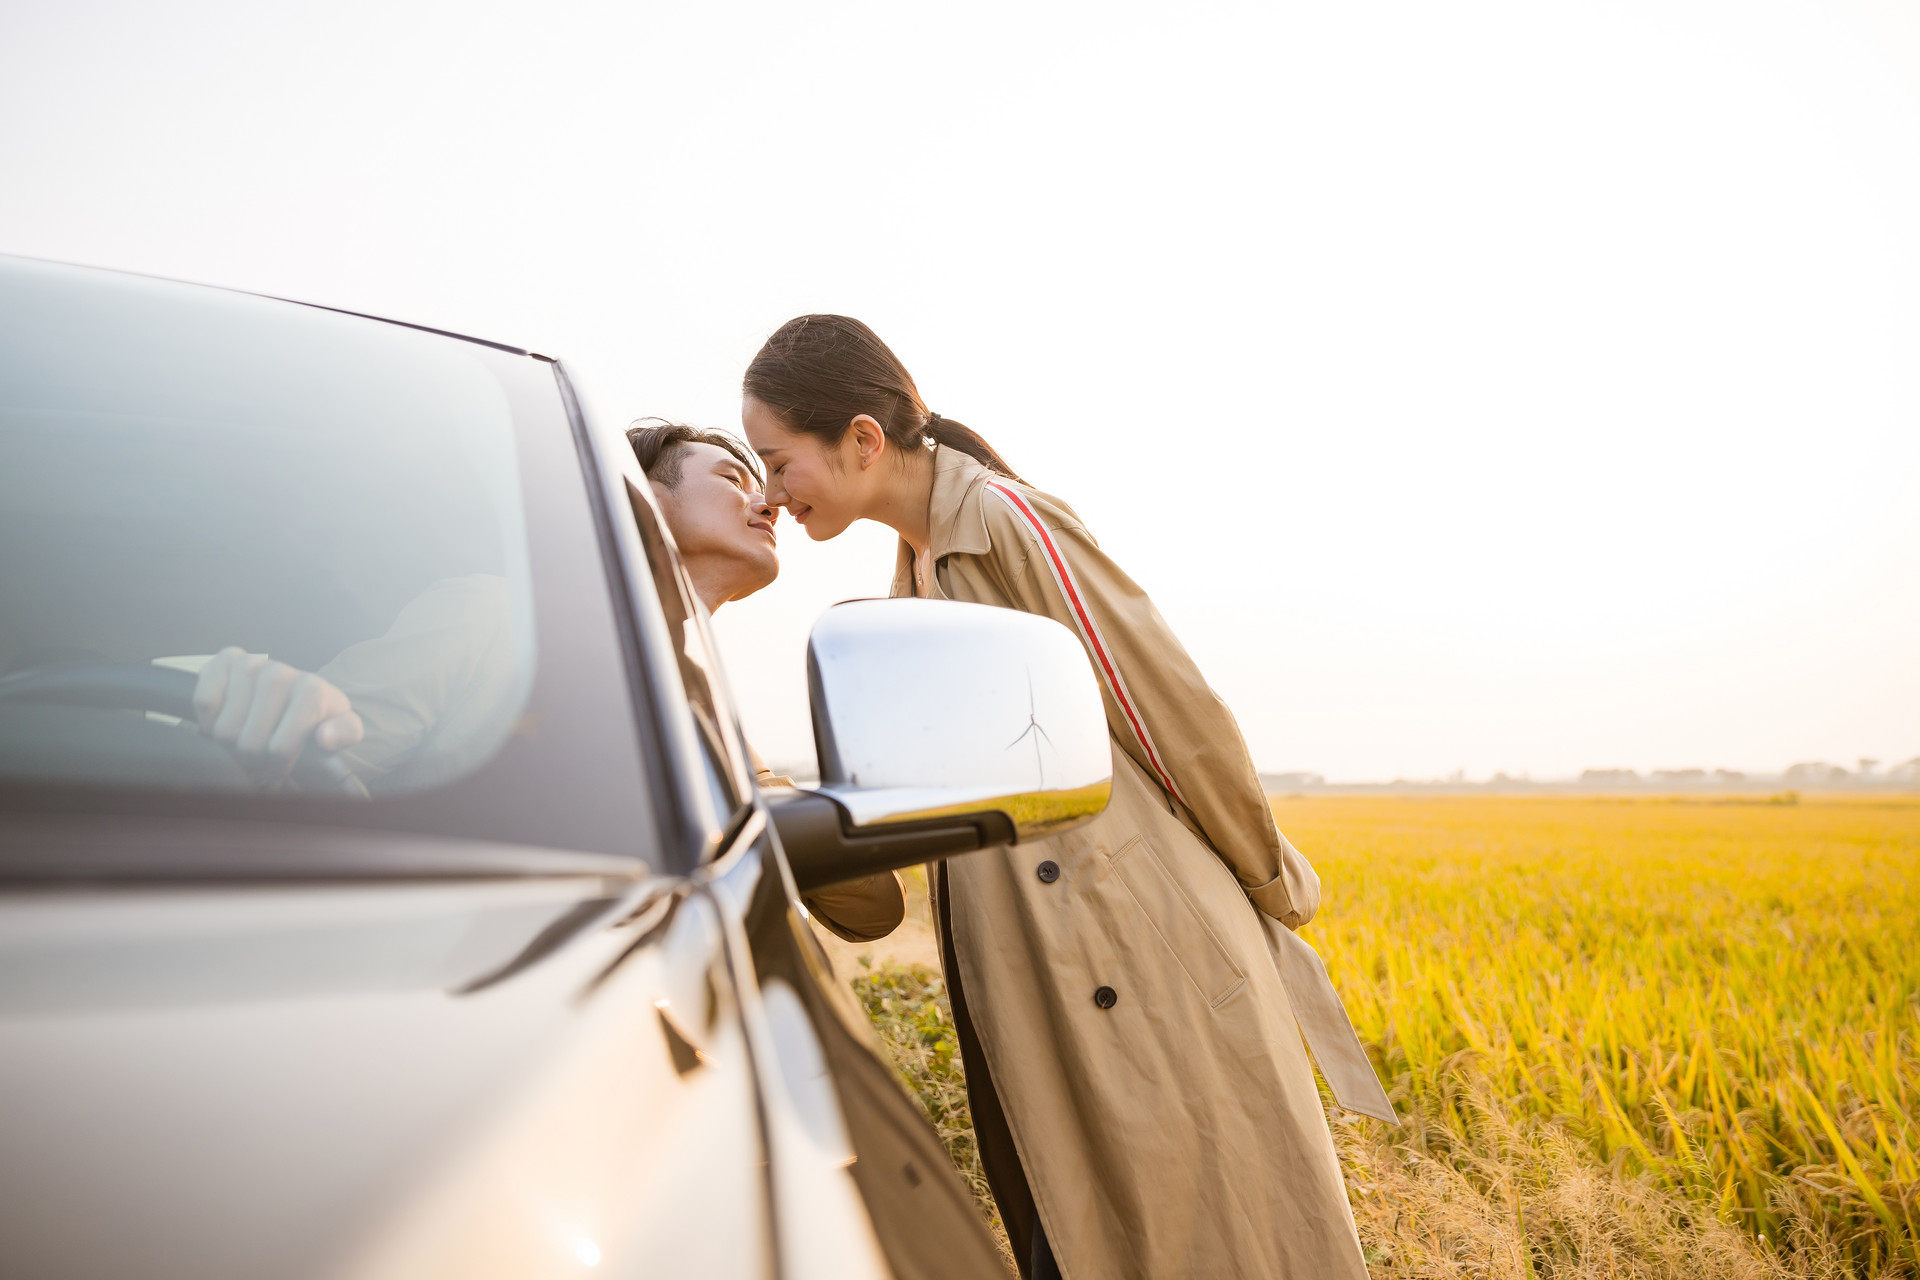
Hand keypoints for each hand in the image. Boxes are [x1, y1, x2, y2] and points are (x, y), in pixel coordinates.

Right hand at [192, 647, 363, 777]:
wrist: (294, 692)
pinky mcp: (224, 660)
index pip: (279, 748)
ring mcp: (250, 664)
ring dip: (230, 742)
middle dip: (253, 757)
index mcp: (311, 690)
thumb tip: (324, 737)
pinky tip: (228, 718)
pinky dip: (209, 720)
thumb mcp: (343, 729)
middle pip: (248, 743)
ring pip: (223, 728)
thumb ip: (344, 734)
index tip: (284, 762)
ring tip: (247, 735)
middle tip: (262, 751)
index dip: (278, 764)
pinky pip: (203, 702)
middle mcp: (279, 672)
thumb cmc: (317, 716)